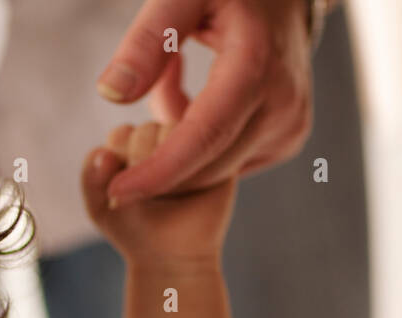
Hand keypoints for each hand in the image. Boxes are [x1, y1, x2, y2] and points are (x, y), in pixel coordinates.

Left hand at [82, 120, 237, 267]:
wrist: (173, 259)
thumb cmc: (135, 231)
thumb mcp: (101, 208)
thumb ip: (91, 178)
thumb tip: (105, 154)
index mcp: (131, 142)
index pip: (121, 135)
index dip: (118, 166)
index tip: (122, 195)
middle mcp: (163, 138)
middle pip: (146, 132)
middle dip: (140, 169)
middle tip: (147, 198)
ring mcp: (193, 143)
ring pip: (175, 136)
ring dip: (165, 168)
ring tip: (167, 196)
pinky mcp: (221, 154)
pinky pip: (203, 148)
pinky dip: (189, 172)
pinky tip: (185, 193)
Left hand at [95, 0, 314, 205]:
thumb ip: (146, 41)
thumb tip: (112, 96)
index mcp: (257, 67)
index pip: (204, 137)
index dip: (159, 172)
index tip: (116, 192)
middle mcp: (282, 105)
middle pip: (207, 164)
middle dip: (158, 164)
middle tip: (124, 131)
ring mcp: (289, 127)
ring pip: (215, 170)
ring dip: (176, 150)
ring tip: (167, 92)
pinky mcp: (286, 140)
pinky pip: (227, 162)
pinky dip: (197, 149)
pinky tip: (190, 107)